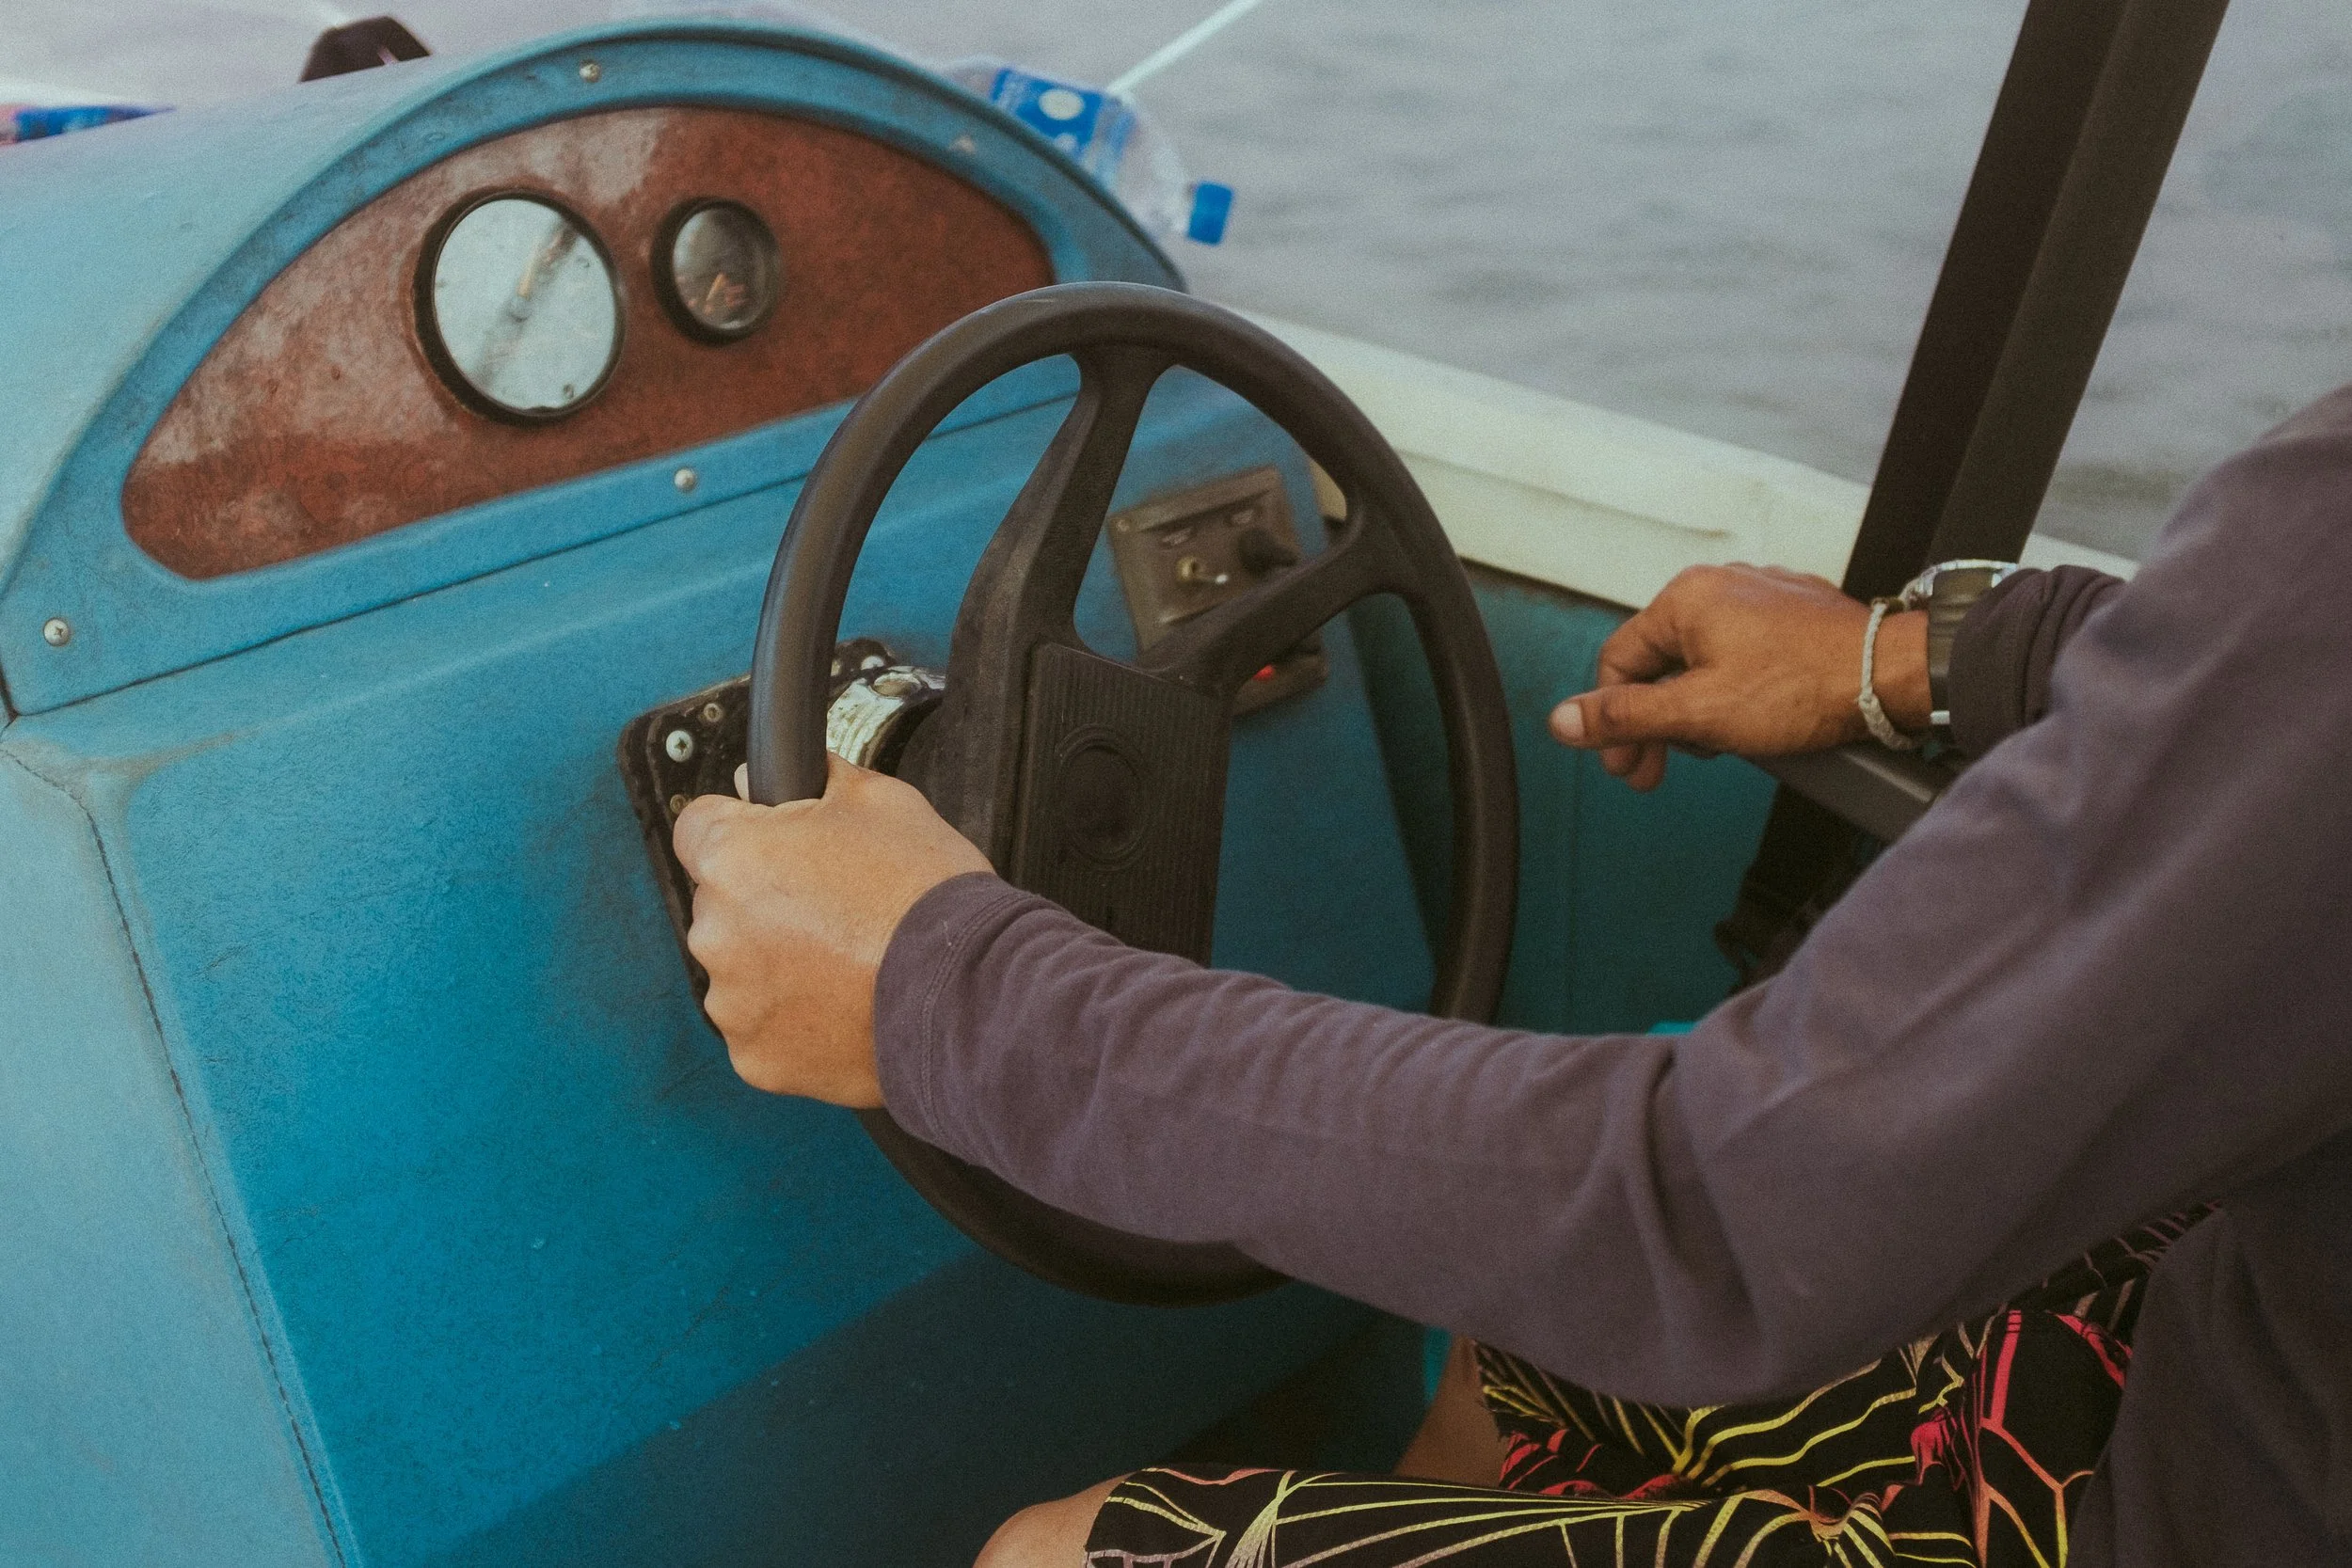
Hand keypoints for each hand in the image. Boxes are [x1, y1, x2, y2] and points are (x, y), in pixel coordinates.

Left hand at [671, 754, 991, 1105]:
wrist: (971, 995)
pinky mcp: (758, 1058)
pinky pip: (763, 1028)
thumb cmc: (928, 899)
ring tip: (848, 961)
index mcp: (735, 859)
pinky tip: (845, 1004)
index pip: (698, 825)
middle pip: (722, 903)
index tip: (776, 842)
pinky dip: (796, 1020)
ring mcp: (734, 1003)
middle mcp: (717, 933)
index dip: (742, 826)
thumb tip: (776, 777)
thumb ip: (815, 780)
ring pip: (741, 969)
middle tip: (835, 907)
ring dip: (778, 963)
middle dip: (766, 901)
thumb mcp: (882, 799)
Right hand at [1548, 564, 1929, 790]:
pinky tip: (1753, 721)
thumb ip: (1626, 716)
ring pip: (1702, 660)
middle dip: (1655, 722)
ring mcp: (1760, 596)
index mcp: (1686, 599)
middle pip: (1660, 661)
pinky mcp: (1794, 614)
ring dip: (1696, 709)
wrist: (1892, 675)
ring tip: (1718, 745)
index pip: (1618, 661)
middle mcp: (1720, 586)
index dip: (1613, 720)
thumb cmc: (1806, 686)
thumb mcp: (1699, 712)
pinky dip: (1734, 690)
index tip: (1623, 762)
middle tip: (1656, 769)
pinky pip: (1742, 653)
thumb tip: (1565, 720)